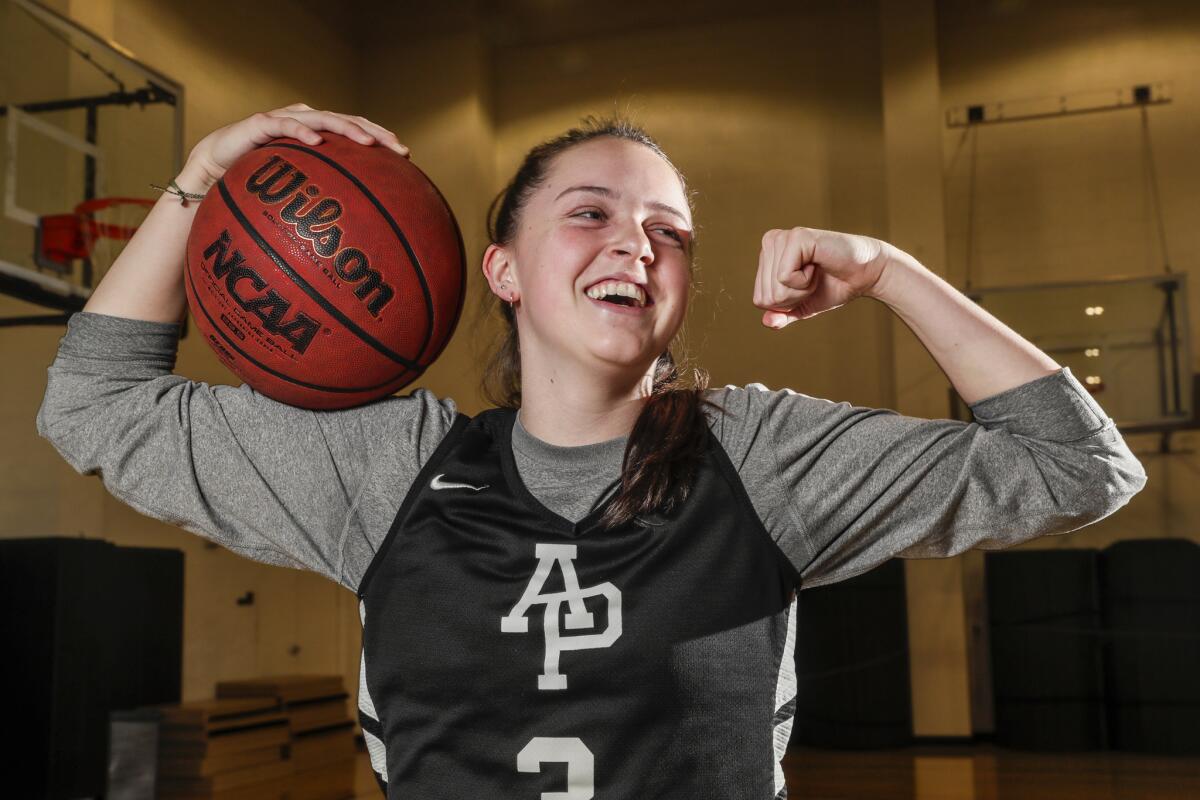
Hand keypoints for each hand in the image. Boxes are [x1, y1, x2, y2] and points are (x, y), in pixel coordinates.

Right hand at [181, 103, 409, 189]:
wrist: (214, 170)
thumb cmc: (258, 185)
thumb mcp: (295, 195)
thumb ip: (320, 203)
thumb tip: (353, 236)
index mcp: (318, 135)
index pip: (356, 133)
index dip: (381, 140)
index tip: (405, 156)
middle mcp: (305, 122)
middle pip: (347, 121)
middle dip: (374, 132)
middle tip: (397, 148)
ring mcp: (285, 119)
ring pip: (322, 118)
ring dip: (347, 129)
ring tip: (368, 141)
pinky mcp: (261, 123)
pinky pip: (284, 126)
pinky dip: (301, 132)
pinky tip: (316, 141)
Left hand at [753, 227, 891, 328]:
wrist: (865, 275)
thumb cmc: (833, 286)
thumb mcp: (802, 306)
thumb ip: (782, 315)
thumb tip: (766, 322)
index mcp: (767, 256)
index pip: (760, 299)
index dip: (786, 304)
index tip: (805, 286)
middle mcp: (771, 242)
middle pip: (766, 296)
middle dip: (794, 298)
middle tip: (814, 279)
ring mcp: (782, 237)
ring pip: (775, 288)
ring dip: (801, 289)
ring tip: (816, 272)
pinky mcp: (796, 237)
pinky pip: (785, 277)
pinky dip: (805, 281)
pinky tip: (818, 266)